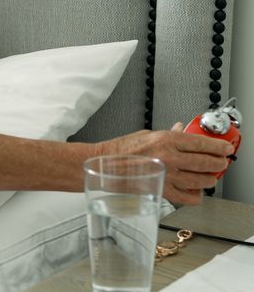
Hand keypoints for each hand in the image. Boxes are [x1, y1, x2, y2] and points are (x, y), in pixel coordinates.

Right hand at [97, 123, 234, 204]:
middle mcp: (169, 158)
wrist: (103, 165)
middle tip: (221, 163)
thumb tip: (181, 131)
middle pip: (206, 163)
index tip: (225, 148)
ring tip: (211, 177)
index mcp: (166, 140)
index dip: (219, 147)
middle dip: (219, 164)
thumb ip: (168, 135)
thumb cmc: (119, 150)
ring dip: (210, 179)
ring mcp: (166, 176)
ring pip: (200, 181)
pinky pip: (188, 197)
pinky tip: (196, 191)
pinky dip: (196, 196)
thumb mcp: (146, 135)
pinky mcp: (161, 190)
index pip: (202, 143)